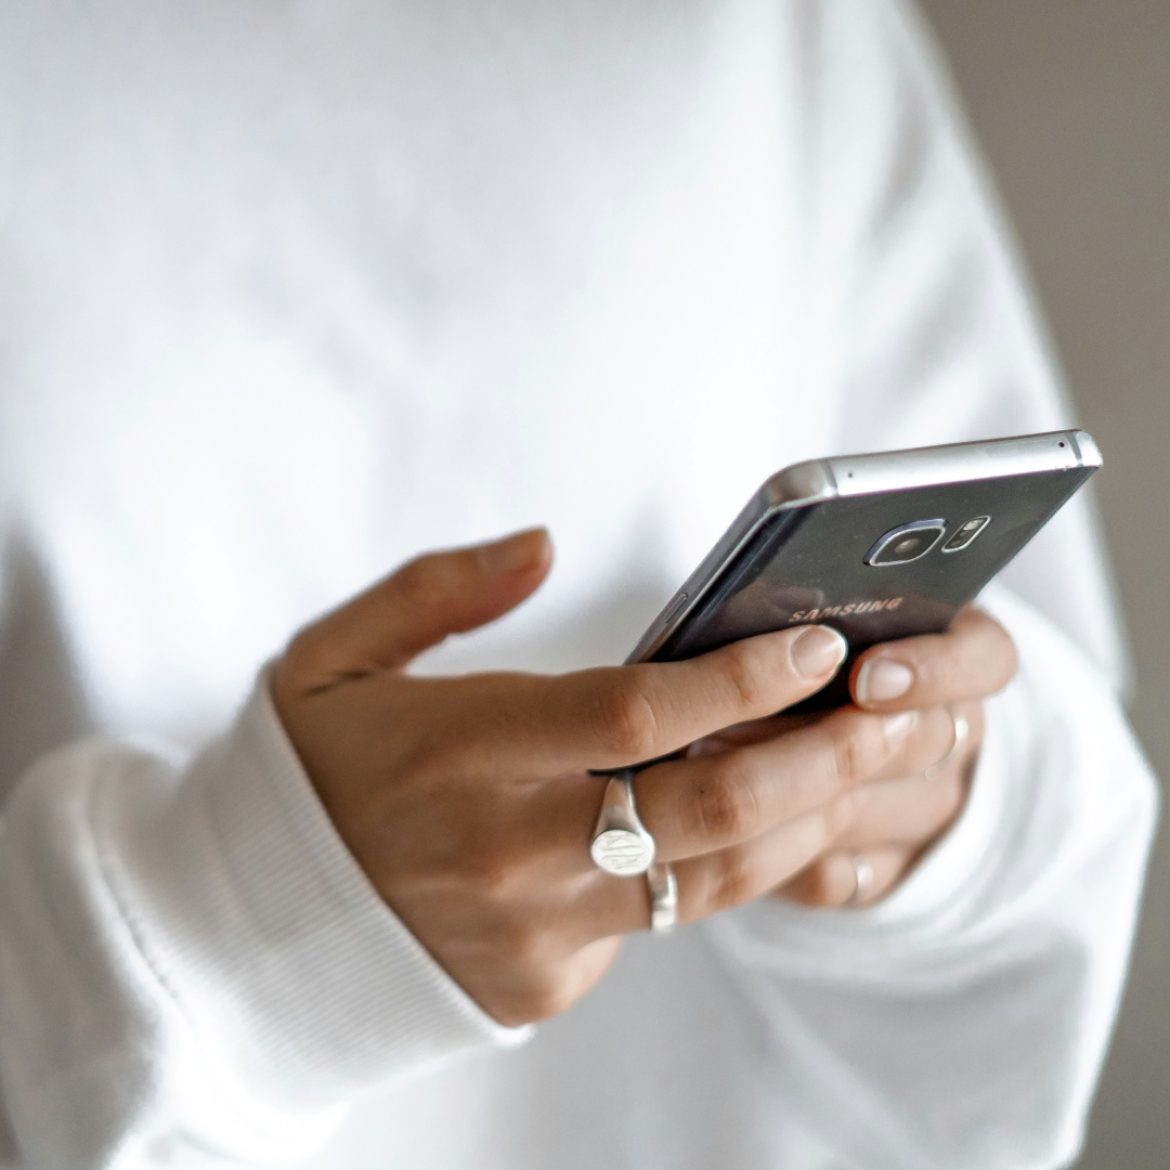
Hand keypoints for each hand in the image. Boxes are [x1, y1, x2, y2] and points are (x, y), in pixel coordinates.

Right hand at [270, 530, 992, 1024]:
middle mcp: (506, 850)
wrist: (253, 929)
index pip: (631, 712)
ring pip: (711, 878)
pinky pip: (662, 923)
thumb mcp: (334, 657)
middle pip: (705, 805)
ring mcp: (531, 930)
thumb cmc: (307, 773)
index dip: (736, 674)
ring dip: (803, 816)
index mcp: (458, 751)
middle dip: (819, 754)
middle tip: (892, 706)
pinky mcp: (544, 984)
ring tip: (868, 759)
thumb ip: (438, 589)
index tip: (814, 640)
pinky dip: (724, 869)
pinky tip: (769, 819)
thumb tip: (543, 545)